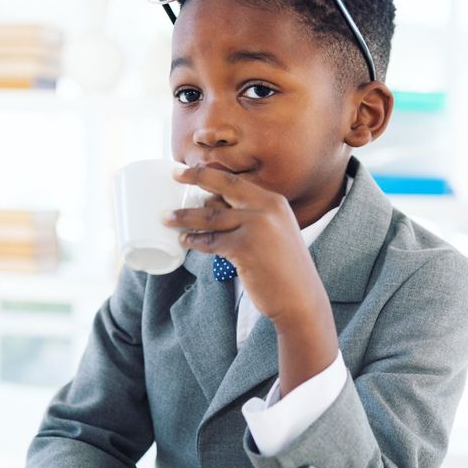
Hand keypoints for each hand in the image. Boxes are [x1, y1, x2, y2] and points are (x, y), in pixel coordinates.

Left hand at [166, 164, 324, 331]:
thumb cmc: (285, 270)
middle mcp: (266, 209)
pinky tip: (185, 241)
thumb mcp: (277, 233)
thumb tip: (216, 210)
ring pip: (211, 216)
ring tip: (167, 218)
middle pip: (222, 187)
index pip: (236, 182)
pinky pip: (211, 241)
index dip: (210, 174)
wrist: (300, 298)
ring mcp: (256, 227)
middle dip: (195, 178)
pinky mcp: (244, 248)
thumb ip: (254, 218)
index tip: (189, 169)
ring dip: (185, 217)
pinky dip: (195, 241)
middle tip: (174, 175)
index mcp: (274, 202)